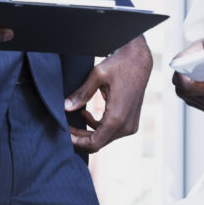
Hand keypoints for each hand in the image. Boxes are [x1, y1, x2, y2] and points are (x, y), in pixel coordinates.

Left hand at [64, 36, 152, 152]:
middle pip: (98, 143)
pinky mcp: (131, 122)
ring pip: (104, 138)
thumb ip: (81, 94)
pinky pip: (111, 131)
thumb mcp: (97, 76)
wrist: (139, 60)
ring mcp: (130, 125)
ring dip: (87, 131)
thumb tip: (65, 108)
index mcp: (117, 118)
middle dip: (79, 137)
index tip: (64, 134)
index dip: (76, 142)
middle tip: (65, 126)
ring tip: (74, 116)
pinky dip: (97, 126)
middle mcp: (126, 126)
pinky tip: (86, 113)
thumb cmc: (120, 65)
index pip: (94, 144)